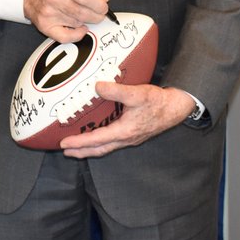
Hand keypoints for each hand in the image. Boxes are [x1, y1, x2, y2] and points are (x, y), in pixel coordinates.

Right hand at [23, 0, 110, 42]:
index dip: (98, 4)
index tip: (104, 6)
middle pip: (83, 12)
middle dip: (97, 15)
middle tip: (100, 13)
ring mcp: (48, 14)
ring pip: (78, 23)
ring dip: (86, 20)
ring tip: (84, 14)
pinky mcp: (45, 26)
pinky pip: (66, 37)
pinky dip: (78, 34)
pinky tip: (81, 28)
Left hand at [58, 82, 196, 157]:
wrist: (175, 108)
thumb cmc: (157, 102)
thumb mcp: (137, 94)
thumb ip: (116, 91)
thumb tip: (97, 87)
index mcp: (124, 131)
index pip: (96, 140)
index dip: (79, 143)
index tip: (64, 144)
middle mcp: (125, 139)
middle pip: (99, 149)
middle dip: (81, 152)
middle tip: (65, 151)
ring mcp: (130, 138)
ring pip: (105, 147)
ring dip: (90, 148)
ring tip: (76, 148)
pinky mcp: (133, 134)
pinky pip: (112, 142)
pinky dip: (100, 142)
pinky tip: (96, 135)